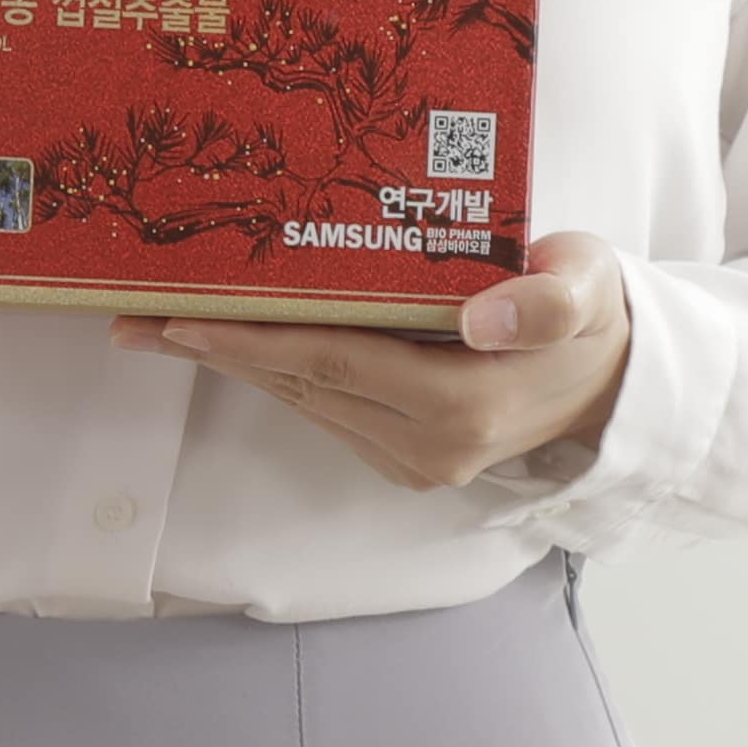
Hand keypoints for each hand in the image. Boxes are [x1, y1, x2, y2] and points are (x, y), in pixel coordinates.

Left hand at [121, 232, 631, 494]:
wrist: (615, 378)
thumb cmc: (593, 312)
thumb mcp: (589, 284)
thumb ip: (547, 297)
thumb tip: (481, 317)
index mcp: (464, 406)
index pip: (335, 361)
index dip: (254, 340)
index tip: (181, 318)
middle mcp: (431, 448)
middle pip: (304, 385)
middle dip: (216, 351)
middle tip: (132, 317)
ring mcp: (416, 462)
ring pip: (306, 401)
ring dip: (235, 364)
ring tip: (160, 324)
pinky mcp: (407, 462)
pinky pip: (326, 409)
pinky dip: (278, 374)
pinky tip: (234, 341)